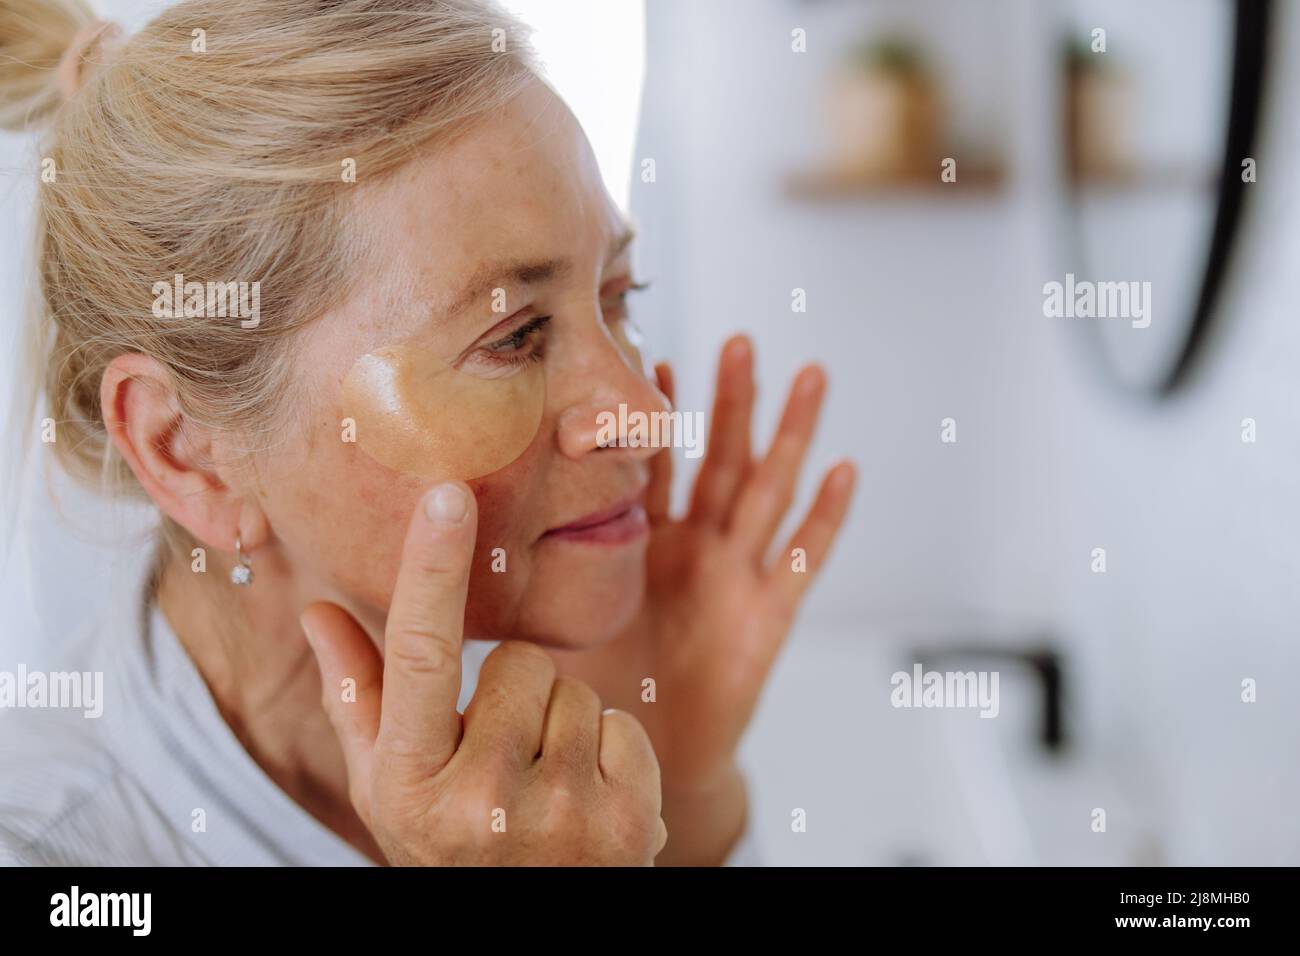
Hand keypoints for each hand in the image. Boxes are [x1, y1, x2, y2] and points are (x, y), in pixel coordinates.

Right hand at [301, 483, 667, 865]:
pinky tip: (585, 797)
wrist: (527, 930)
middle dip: (515, 690)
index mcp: (411, 782)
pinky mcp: (629, 822)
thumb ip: (357, 694)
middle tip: (506, 751)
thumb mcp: (389, 783)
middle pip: (520, 661)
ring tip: (543, 780)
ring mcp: (561, 815)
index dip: (433, 569)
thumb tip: (318, 608)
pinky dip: (609, 751)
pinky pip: (624, 725)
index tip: (447, 494)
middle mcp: (481, 802)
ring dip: (562, 721)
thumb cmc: (450, 843)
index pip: (419, 656)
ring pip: (574, 689)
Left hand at [552, 335, 855, 799]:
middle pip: (719, 460)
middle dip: (732, 402)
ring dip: (789, 434)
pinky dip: (825, 518)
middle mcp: (692, 552)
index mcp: (641, 547)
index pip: (654, 467)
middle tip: (740, 339)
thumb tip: (449, 531)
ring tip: (809, 376)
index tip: (652, 358)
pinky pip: (799, 561)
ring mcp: (733, 578)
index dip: (658, 416)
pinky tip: (844, 471)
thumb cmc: (593, 693)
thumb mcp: (553, 622)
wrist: (644, 762)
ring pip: (767, 492)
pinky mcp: (765, 618)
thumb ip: (520, 577)